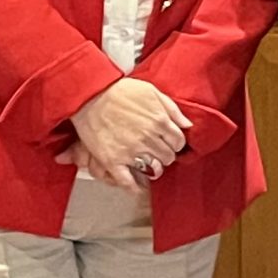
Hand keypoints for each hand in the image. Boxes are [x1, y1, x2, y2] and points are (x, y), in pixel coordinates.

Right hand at [66, 78, 189, 190]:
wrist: (90, 95)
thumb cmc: (118, 90)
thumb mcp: (151, 91)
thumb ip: (172, 109)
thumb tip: (187, 124)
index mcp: (159, 121)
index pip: (178, 142)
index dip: (176, 143)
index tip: (171, 143)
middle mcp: (148, 138)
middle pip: (168, 156)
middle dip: (165, 154)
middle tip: (159, 151)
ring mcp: (130, 151)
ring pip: (153, 169)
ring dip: (153, 168)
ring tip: (149, 163)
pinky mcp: (112, 160)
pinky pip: (127, 181)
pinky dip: (134, 187)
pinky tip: (137, 186)